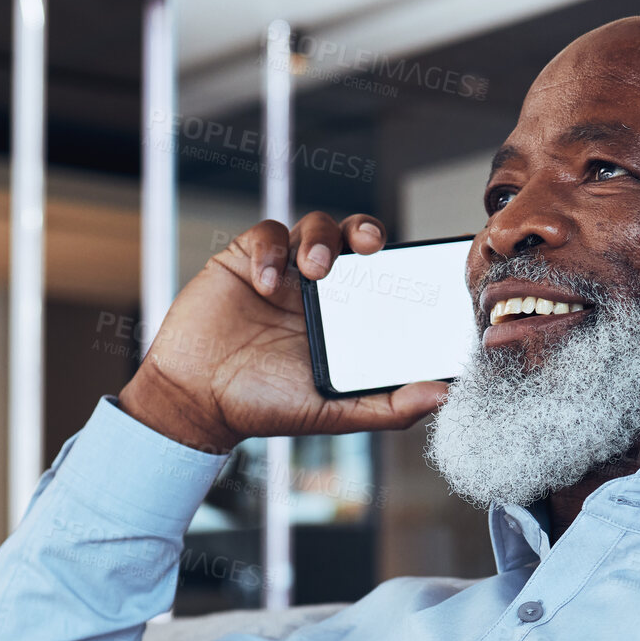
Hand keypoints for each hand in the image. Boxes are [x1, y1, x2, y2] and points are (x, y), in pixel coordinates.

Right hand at [118, 213, 450, 451]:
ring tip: (313, 269)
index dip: (404, 263)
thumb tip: (443, 397)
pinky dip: (269, 252)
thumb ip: (388, 407)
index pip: (385, 278)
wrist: (196, 400)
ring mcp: (284, 271)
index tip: (421, 265)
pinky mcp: (245, 260)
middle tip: (370, 247)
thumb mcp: (333, 413)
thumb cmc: (265, 407)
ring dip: (319, 239)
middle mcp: (321, 290)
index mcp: (349, 317)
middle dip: (366, 232)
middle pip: (354, 239)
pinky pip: (264, 234)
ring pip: (314, 227)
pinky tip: (266, 283)